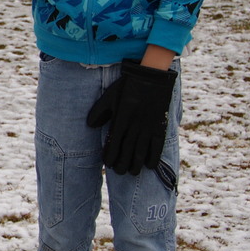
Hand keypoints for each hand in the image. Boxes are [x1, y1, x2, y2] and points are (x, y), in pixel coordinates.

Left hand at [86, 59, 177, 175]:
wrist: (151, 77)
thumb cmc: (127, 87)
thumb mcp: (109, 97)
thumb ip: (99, 112)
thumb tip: (90, 126)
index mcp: (120, 119)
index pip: (113, 142)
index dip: (110, 155)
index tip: (107, 164)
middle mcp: (134, 126)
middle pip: (127, 150)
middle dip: (122, 163)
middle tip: (119, 172)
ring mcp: (148, 127)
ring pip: (141, 151)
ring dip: (136, 164)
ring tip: (133, 173)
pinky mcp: (160, 126)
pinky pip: (157, 145)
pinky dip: (153, 156)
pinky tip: (149, 166)